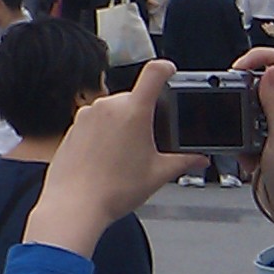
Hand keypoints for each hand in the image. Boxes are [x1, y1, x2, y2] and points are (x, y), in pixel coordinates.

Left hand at [24, 60, 205, 257]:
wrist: (74, 204)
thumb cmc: (114, 190)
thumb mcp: (159, 174)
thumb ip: (184, 161)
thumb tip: (199, 158)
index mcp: (133, 111)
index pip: (153, 74)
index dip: (166, 69)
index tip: (171, 71)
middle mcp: (108, 106)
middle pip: (135, 98)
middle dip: (146, 114)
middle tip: (153, 140)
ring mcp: (87, 114)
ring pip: (114, 110)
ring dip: (124, 123)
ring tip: (128, 155)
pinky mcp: (73, 125)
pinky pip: (96, 121)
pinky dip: (106, 132)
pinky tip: (109, 157)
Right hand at [235, 45, 273, 266]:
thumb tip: (270, 70)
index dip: (262, 57)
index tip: (239, 68)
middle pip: (266, 78)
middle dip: (243, 89)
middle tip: (230, 98)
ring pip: (251, 104)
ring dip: (239, 118)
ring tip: (240, 135)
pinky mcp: (266, 141)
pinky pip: (245, 130)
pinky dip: (239, 140)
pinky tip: (246, 155)